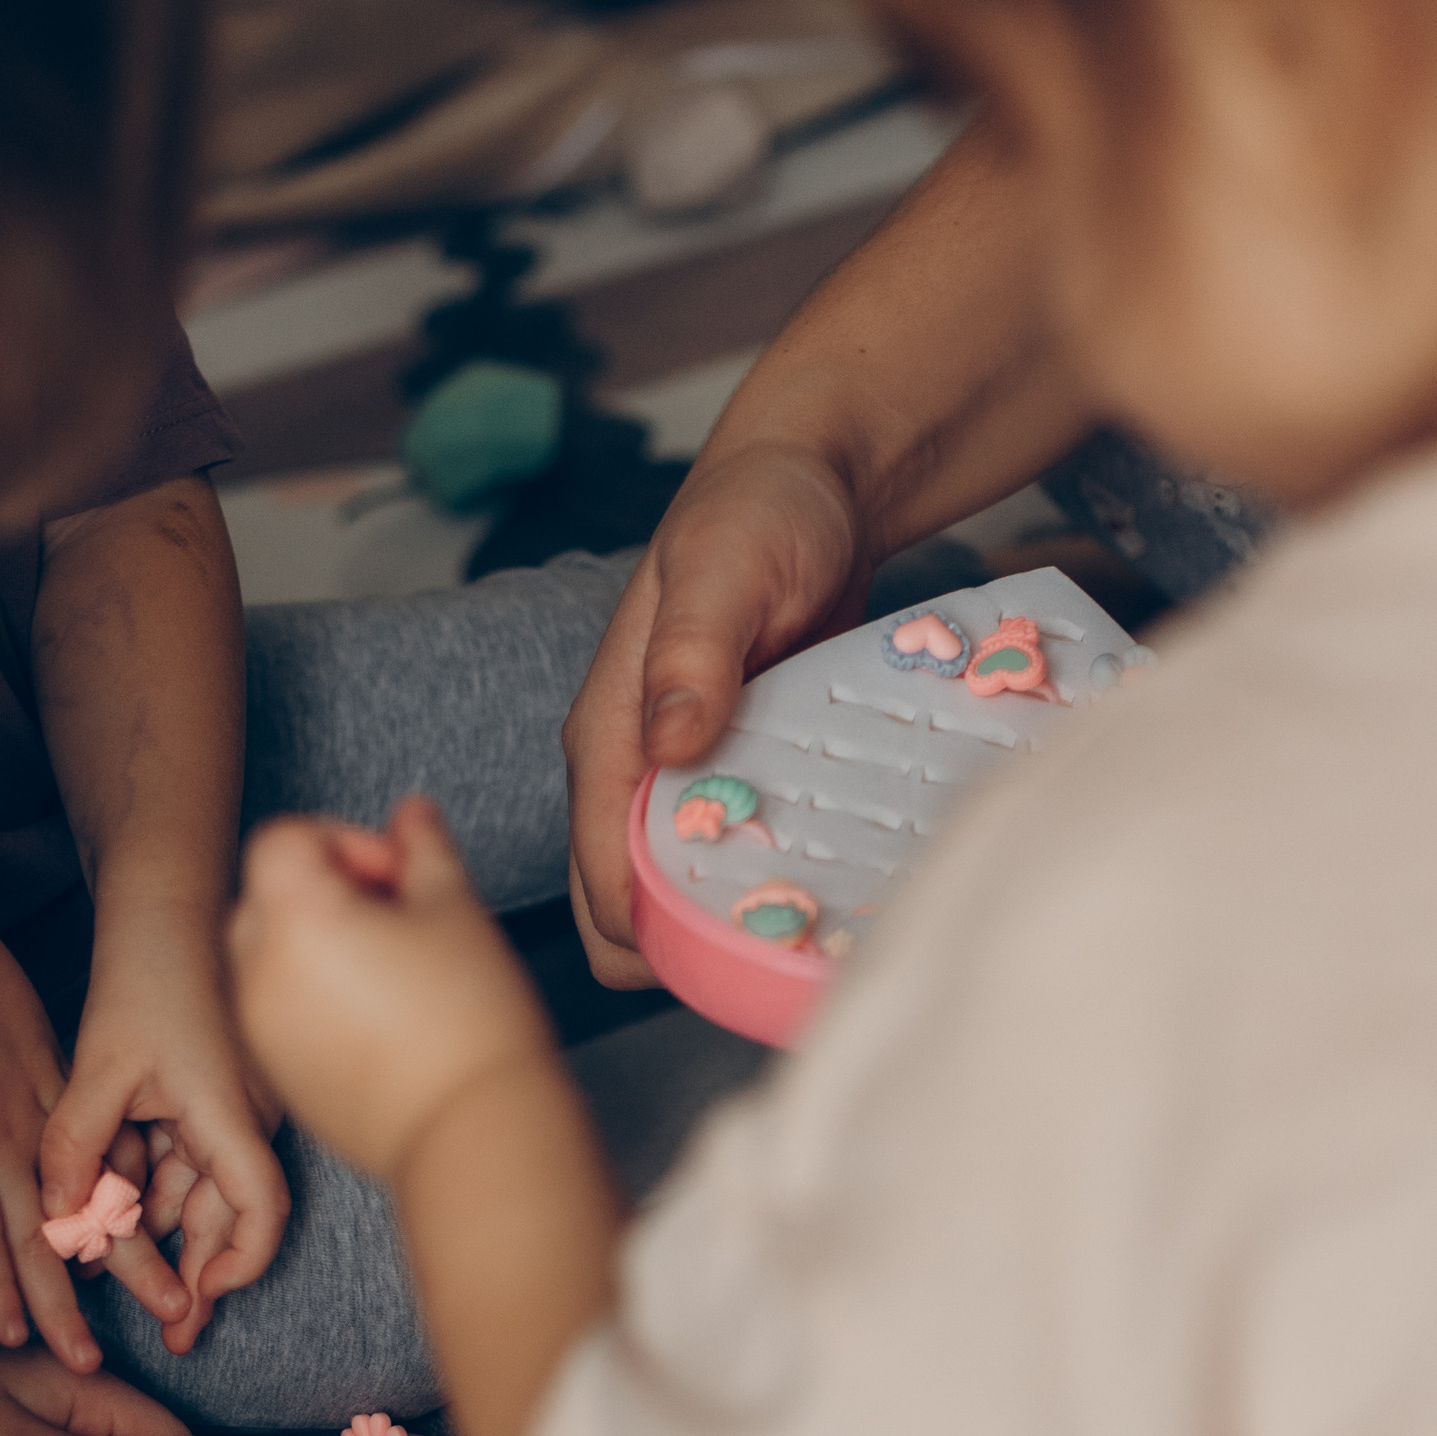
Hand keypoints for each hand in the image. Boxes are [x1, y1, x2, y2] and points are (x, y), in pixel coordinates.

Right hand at [0, 915, 155, 1378]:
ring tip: (90, 1360)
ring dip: (66, 1307)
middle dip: (138, 1271)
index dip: (138, 1216)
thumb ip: (22, 1072)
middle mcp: (37, 1139)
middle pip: (99, 1217)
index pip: (113, 1173)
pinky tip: (14, 1333)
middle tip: (180, 1313)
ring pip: (43, 1245)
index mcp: (57, 1105)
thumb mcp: (7, 1027)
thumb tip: (22, 1095)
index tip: (164, 1253)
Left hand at [41, 925, 290, 1356]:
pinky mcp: (213, 1097)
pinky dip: (158, 1189)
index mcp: (231, 1113)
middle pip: (232, 1216)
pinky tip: (119, 1213)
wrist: (168, 904)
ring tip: (129, 1282)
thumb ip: (76, 1146)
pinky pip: (189, 1159)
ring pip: (202, 1191)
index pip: (262, 1211)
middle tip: (174, 1332)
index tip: (201, 1298)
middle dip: (200, 1276)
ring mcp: (232, 1109)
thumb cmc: (148, 972)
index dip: (241, 1265)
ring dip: (168, 1233)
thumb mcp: (99, 1066)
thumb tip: (56, 1220)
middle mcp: (244, 1118)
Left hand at [229, 796, 555, 1190]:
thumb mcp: (454, 909)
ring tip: (395, 973)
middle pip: (268, 895)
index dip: (344, 841)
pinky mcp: (278, 1078)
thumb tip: (412, 817)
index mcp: (291, 916)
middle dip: (327, 891)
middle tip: (399, 916)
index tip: (398, 874)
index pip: (284, 840)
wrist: (470, 1135)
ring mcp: (259, 1030)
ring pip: (271, 957)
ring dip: (319, 945)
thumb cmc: (468, 1021)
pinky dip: (314, 1000)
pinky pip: (280, 1013)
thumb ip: (423, 849)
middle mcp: (256, 971)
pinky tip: (382, 1022)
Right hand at [561, 437, 876, 985]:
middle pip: (631, 918)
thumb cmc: (760, 511)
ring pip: (683, 901)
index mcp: (610, 740)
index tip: (740, 953)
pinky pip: (736, 864)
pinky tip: (834, 885)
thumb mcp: (726, 568)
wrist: (812, 482)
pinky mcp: (738, 781)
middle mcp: (637, 776)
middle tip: (787, 951)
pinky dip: (773, 887)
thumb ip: (692, 653)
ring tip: (816, 927)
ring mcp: (686, 785)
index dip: (655, 940)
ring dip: (737, 926)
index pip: (602, 885)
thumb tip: (670, 745)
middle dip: (693, 953)